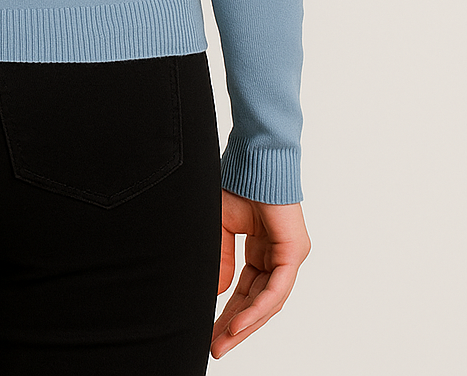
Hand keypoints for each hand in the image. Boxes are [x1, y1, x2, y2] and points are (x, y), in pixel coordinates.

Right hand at [211, 189, 309, 357]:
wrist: (253, 157)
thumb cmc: (238, 183)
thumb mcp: (221, 228)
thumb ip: (222, 260)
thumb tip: (219, 293)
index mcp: (262, 251)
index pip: (247, 292)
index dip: (228, 314)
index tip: (211, 334)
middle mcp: (278, 257)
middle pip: (257, 302)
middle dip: (235, 327)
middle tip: (216, 348)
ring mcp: (289, 256)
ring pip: (268, 302)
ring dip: (245, 325)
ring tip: (223, 342)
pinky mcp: (294, 252)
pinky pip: (276, 289)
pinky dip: (258, 308)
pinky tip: (240, 324)